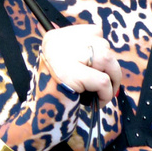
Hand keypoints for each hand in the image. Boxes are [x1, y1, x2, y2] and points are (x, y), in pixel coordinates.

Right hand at [8, 22, 123, 150]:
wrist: (38, 117)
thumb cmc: (56, 92)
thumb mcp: (68, 64)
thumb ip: (84, 53)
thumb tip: (110, 55)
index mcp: (56, 37)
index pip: (94, 32)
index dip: (101, 51)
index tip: (97, 68)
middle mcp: (58, 43)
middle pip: (102, 45)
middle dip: (110, 67)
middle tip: (106, 85)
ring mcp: (64, 58)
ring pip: (107, 59)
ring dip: (113, 78)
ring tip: (105, 93)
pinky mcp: (71, 76)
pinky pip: (103, 81)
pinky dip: (107, 94)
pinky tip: (98, 102)